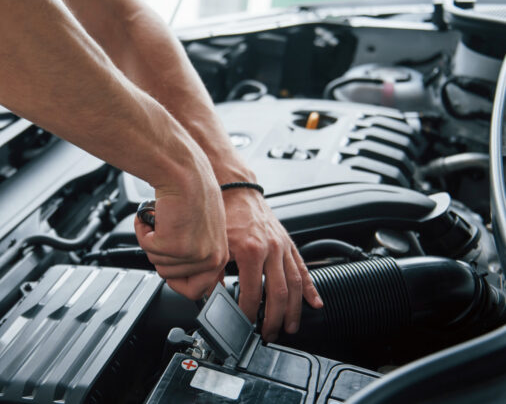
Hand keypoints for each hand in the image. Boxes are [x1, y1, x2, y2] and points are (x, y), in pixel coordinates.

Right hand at [134, 175, 228, 299]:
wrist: (183, 172)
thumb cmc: (192, 194)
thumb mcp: (204, 232)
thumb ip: (198, 256)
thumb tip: (184, 277)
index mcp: (220, 257)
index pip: (197, 291)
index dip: (178, 280)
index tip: (171, 268)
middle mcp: (211, 259)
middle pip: (170, 277)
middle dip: (161, 255)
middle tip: (168, 232)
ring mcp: (193, 254)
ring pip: (157, 263)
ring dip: (153, 241)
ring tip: (165, 221)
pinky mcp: (174, 245)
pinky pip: (147, 248)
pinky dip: (144, 231)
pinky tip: (156, 216)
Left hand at [222, 188, 322, 341]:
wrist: (237, 188)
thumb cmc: (224, 212)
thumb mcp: (215, 243)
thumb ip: (212, 271)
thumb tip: (209, 295)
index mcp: (251, 250)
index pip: (253, 292)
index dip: (249, 312)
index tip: (244, 323)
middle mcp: (271, 249)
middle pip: (278, 293)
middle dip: (275, 318)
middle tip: (269, 334)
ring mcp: (283, 246)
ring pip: (294, 284)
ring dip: (294, 309)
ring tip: (291, 327)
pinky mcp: (289, 243)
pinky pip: (302, 268)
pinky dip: (310, 288)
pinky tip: (315, 303)